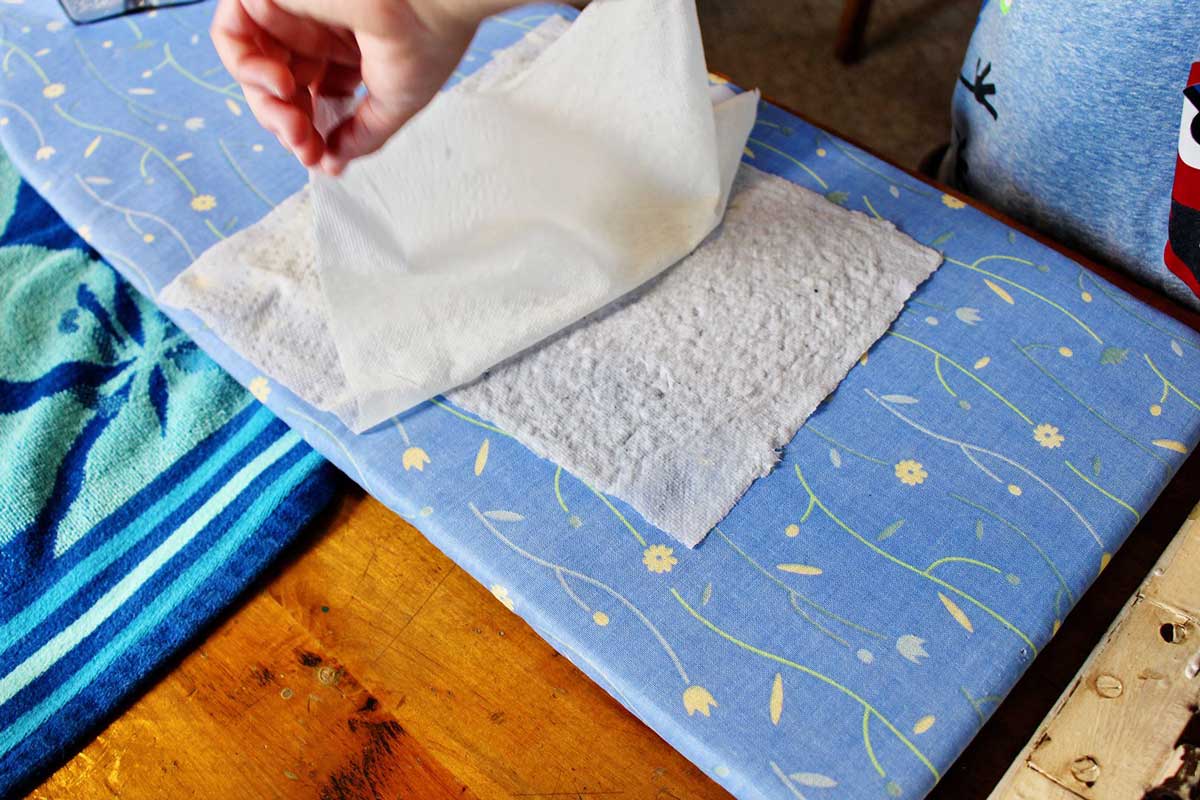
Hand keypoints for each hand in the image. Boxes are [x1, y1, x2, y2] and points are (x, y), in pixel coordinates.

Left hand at [212, 0, 490, 174]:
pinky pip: (230, 35)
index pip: (312, 97)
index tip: (321, 157)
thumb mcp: (395, 103)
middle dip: (287, 125)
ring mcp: (291, 13)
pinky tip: (282, 86)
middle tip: (305, 146)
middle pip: (280, 88)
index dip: (312, 132)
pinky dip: (246, 70)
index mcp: (348, 50)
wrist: (433, 3)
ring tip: (293, 121)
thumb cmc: (428, 38)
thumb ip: (361, 136)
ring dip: (266, 106)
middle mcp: (317, 31)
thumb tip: (332, 163)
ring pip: (251, 68)